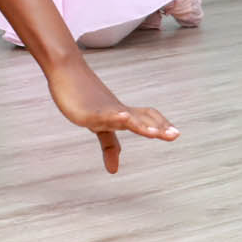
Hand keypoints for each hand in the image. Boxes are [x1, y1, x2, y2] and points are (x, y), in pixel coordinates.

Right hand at [47, 58, 178, 172]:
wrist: (66, 71)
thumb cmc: (83, 96)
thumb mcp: (98, 126)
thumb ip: (108, 146)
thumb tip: (114, 170)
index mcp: (122, 112)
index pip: (146, 116)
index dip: (161, 124)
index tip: (175, 133)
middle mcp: (117, 110)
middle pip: (142, 117)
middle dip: (158, 126)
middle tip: (175, 135)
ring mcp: (104, 109)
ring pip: (126, 117)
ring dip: (141, 124)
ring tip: (155, 133)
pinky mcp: (88, 111)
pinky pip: (103, 114)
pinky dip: (114, 116)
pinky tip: (123, 116)